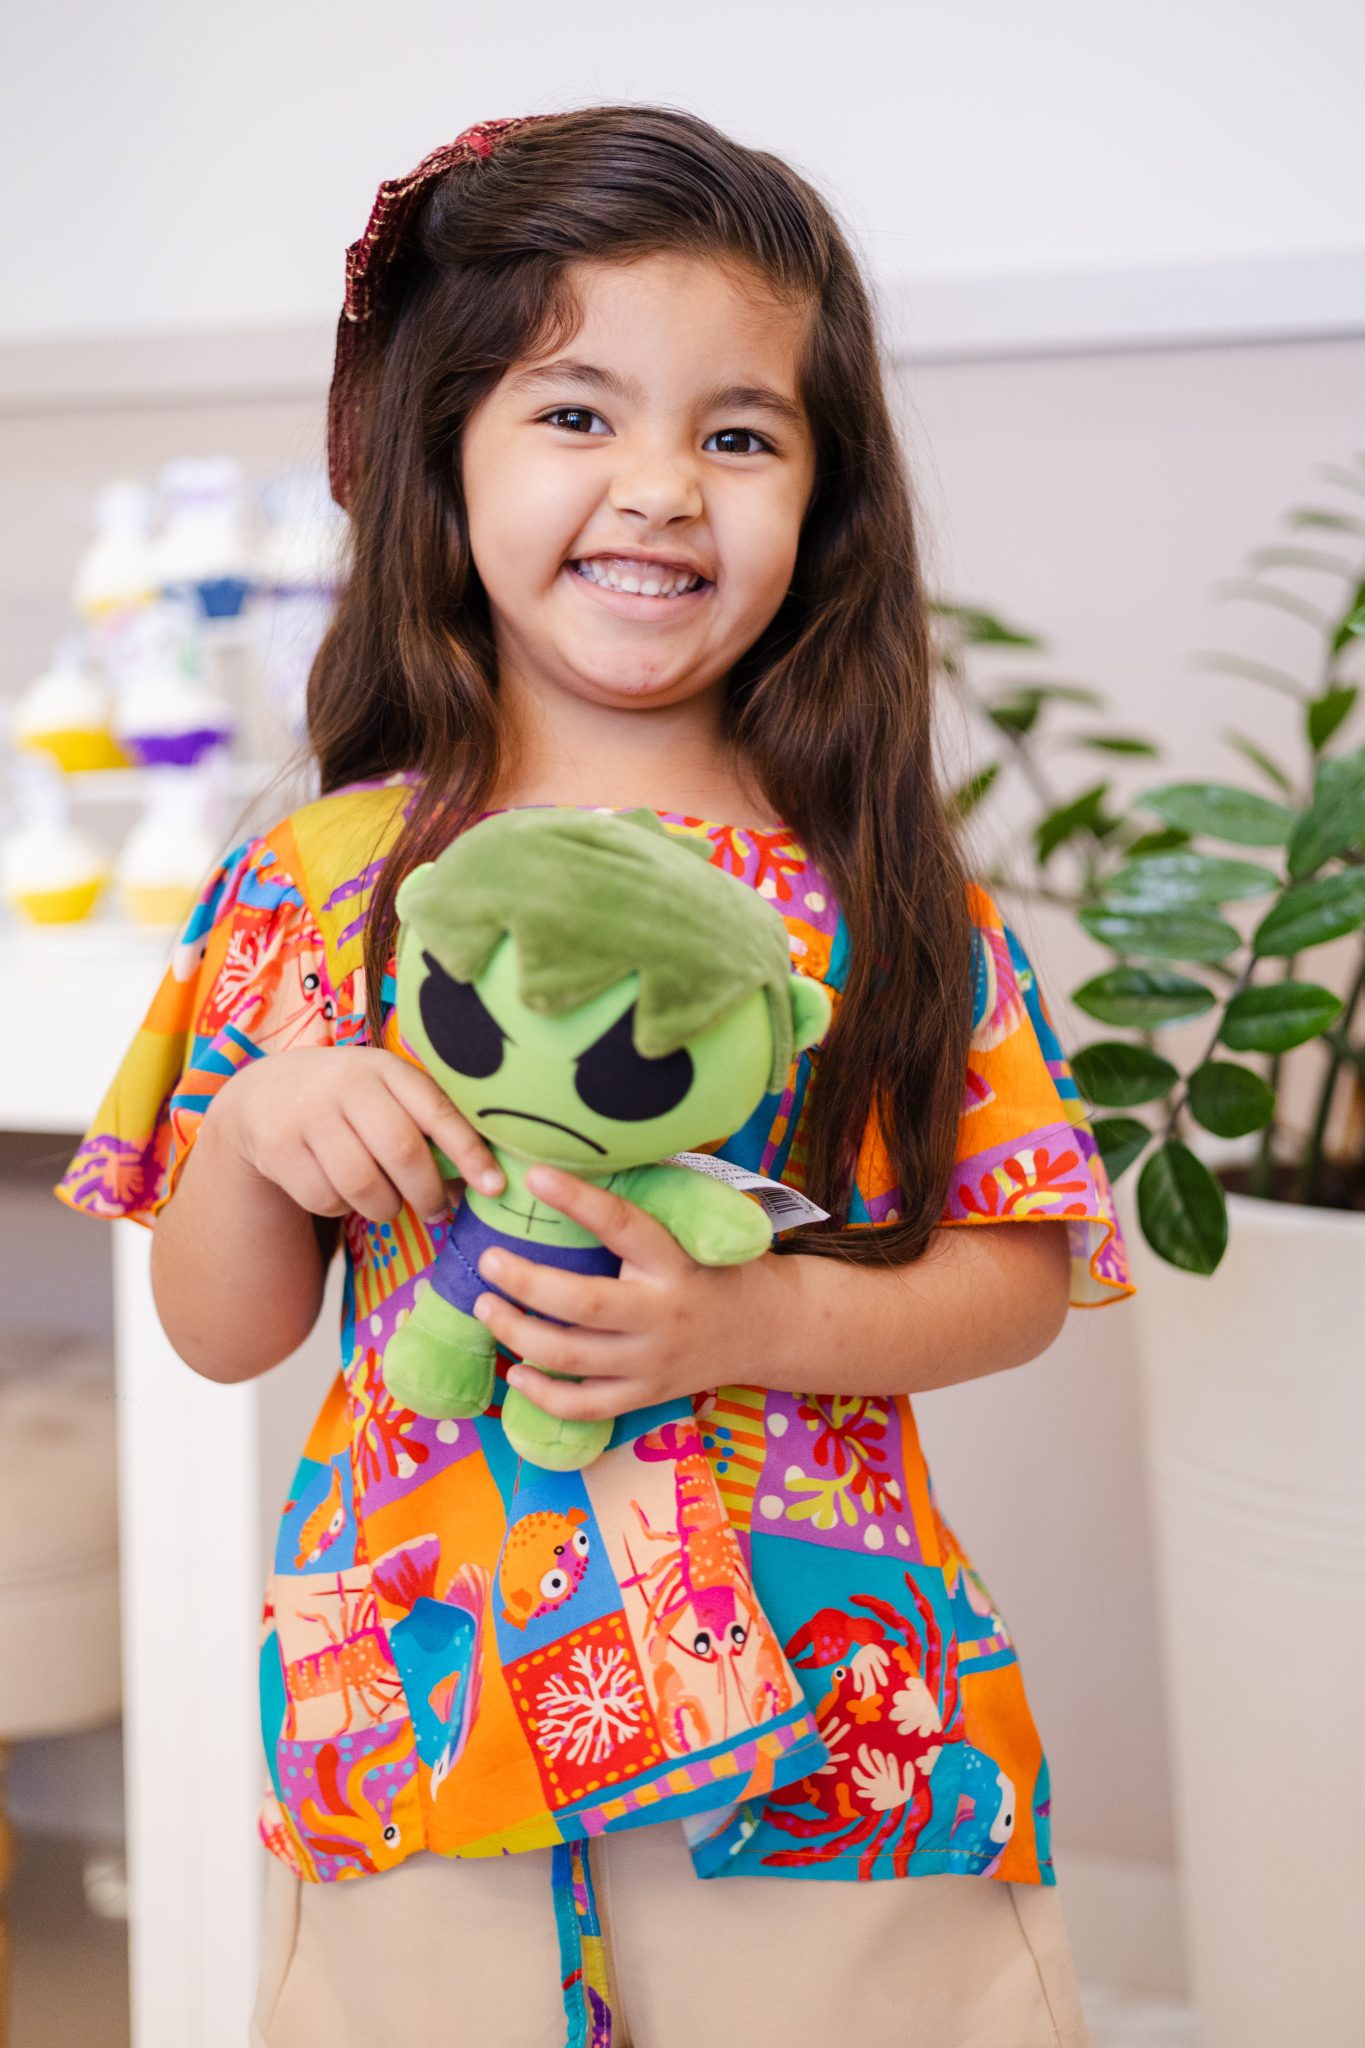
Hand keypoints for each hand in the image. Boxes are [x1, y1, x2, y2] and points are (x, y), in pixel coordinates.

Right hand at [209, 1046, 503, 1224]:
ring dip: (385, 1207)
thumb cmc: (347, 1100)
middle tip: (438, 1210)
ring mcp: (307, 1115)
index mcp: (385, 1067)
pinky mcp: (277, 1149)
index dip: (469, 1152)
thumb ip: (427, 1126)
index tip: (495, 1187)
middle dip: (428, 1193)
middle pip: (402, 1153)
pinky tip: (341, 1191)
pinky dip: (343, 1208)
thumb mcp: (385, 1094)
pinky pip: (326, 1200)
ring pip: (364, 1186)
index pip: (436, 1110)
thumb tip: (477, 1184)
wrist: (262, 1095)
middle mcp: (346, 1084)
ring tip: (387, 1201)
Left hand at [469, 1164, 771, 1423]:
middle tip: (489, 1260)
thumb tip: (577, 1169)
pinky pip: (584, 1406)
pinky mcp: (645, 1396)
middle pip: (584, 1305)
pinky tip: (515, 1372)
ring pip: (573, 1358)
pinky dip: (543, 1395)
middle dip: (526, 1284)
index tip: (534, 1176)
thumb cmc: (714, 1270)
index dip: (578, 1200)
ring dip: (518, 1334)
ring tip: (485, 1307)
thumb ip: (641, 1216)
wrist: (766, 1330)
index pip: (623, 1226)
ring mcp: (653, 1363)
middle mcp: (663, 1316)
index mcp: (674, 1264)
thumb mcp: (693, 1235)